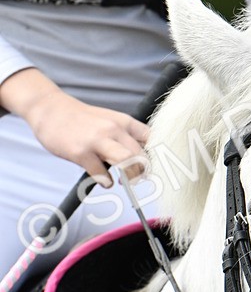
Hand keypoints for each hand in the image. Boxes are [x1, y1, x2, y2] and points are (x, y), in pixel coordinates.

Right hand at [1, 68, 149, 186]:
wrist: (50, 109)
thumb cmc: (82, 120)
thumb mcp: (110, 121)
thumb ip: (126, 138)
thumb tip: (146, 161)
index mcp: (124, 122)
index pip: (152, 140)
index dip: (159, 158)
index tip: (159, 171)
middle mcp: (114, 129)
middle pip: (142, 155)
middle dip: (143, 172)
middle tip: (137, 179)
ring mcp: (97, 140)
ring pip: (127, 162)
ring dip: (130, 177)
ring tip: (125, 182)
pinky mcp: (82, 152)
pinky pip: (101, 174)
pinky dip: (105, 181)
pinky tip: (103, 180)